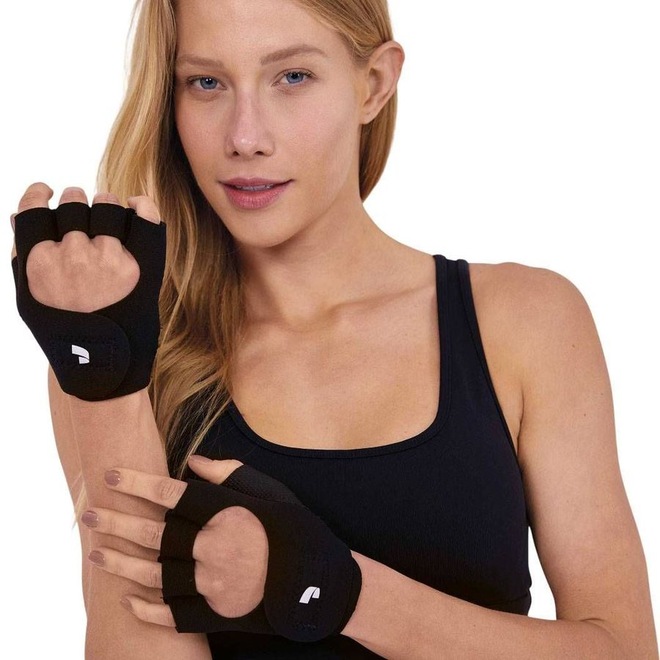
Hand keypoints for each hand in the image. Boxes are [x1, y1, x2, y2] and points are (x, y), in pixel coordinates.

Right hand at [10, 182, 166, 399]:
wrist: (103, 365)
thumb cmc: (63, 331)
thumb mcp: (28, 299)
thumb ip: (22, 258)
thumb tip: (20, 217)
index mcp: (40, 261)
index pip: (37, 208)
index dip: (40, 194)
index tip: (47, 192)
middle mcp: (74, 255)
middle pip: (74, 203)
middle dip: (76, 204)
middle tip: (82, 218)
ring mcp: (110, 258)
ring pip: (106, 204)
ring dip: (105, 206)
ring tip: (108, 221)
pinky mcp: (143, 264)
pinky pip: (144, 215)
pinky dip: (141, 205)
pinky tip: (135, 208)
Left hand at [83, 456, 361, 641]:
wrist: (322, 583)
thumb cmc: (297, 529)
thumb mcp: (270, 491)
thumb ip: (230, 473)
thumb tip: (191, 460)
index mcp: (226, 514)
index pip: (170, 495)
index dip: (137, 483)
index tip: (112, 475)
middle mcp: (213, 548)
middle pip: (153, 533)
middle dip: (116, 521)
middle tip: (88, 514)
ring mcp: (213, 585)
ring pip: (154, 573)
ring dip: (121, 564)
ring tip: (96, 553)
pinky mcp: (217, 615)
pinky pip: (173, 613)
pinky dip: (148, 609)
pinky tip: (128, 601)